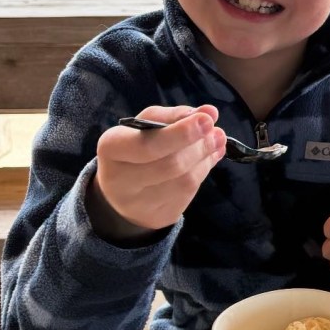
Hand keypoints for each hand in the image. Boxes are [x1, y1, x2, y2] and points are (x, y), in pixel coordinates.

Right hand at [90, 105, 226, 239]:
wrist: (122, 189)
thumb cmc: (136, 146)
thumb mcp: (147, 124)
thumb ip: (176, 115)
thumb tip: (210, 112)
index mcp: (112, 148)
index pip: (148, 144)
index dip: (181, 133)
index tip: (207, 119)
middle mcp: (119, 181)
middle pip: (171, 165)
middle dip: (200, 146)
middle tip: (217, 131)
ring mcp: (138, 205)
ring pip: (184, 181)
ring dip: (206, 158)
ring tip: (217, 141)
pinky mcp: (157, 217)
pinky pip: (188, 194)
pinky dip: (204, 171)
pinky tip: (209, 158)